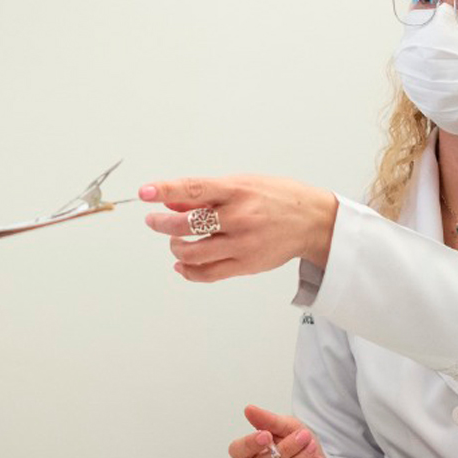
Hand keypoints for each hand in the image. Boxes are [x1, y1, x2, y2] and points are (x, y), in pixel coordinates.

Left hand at [139, 174, 337, 282]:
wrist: (313, 221)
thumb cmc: (276, 198)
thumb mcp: (242, 184)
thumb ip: (206, 195)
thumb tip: (171, 201)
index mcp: (237, 191)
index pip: (193, 189)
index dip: (165, 190)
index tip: (145, 193)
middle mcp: (239, 217)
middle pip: (186, 225)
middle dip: (162, 224)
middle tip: (153, 221)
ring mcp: (242, 243)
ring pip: (192, 253)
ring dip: (175, 247)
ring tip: (175, 240)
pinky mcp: (245, 265)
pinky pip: (207, 274)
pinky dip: (188, 271)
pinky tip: (182, 265)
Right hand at [228, 404, 334, 457]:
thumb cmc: (298, 443)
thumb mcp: (287, 425)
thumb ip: (268, 420)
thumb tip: (249, 410)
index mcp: (252, 452)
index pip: (237, 451)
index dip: (248, 444)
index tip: (266, 435)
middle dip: (284, 450)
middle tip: (303, 436)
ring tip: (311, 448)